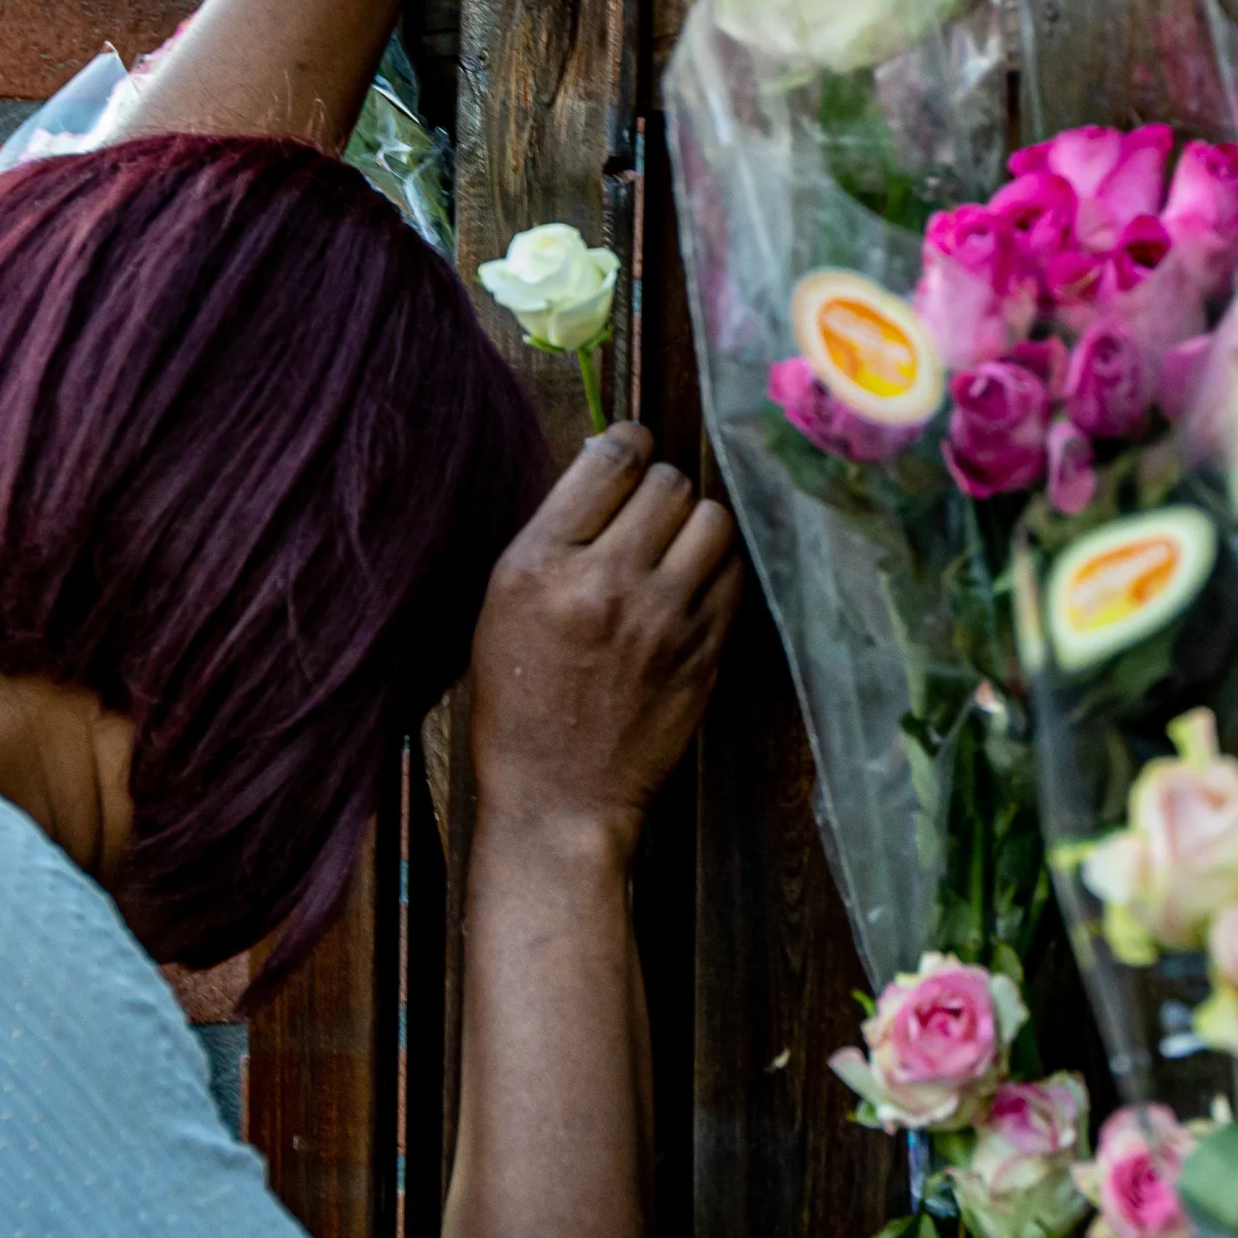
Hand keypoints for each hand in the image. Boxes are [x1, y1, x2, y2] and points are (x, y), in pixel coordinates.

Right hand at [469, 425, 745, 859]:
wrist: (560, 794)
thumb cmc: (519, 699)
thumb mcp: (504, 603)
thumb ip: (555, 533)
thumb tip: (610, 464)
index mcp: (541, 565)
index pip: (610, 460)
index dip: (627, 442)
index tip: (629, 450)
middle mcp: (606, 583)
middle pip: (669, 483)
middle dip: (660, 486)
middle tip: (647, 510)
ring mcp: (664, 619)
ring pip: (713, 519)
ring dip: (696, 521)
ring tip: (674, 544)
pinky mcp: (706, 650)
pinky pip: (733, 572)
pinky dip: (717, 566)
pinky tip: (692, 583)